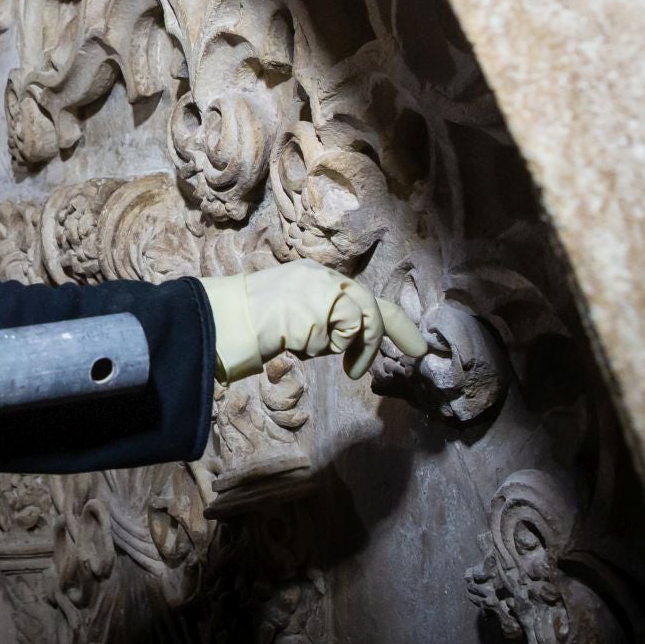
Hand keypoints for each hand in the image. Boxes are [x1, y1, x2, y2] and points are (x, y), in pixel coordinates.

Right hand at [200, 260, 427, 381]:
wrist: (227, 318)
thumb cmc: (252, 323)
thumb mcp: (294, 313)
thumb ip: (323, 320)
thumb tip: (349, 342)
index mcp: (316, 276)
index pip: (363, 295)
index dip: (395, 320)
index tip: (417, 345)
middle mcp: (322, 277)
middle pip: (370, 304)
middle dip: (393, 332)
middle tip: (416, 353)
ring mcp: (321, 290)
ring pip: (358, 321)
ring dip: (353, 348)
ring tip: (343, 367)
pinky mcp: (319, 306)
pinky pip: (338, 337)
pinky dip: (323, 349)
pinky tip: (297, 343)